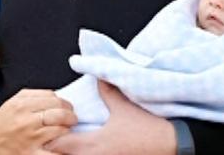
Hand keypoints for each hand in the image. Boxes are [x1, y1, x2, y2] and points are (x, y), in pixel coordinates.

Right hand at [0, 89, 77, 154]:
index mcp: (22, 104)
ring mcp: (30, 138)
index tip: (67, 107)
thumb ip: (34, 95)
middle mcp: (26, 120)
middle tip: (72, 119)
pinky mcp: (31, 154)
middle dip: (70, 115)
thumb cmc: (4, 121)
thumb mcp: (14, 101)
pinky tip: (65, 146)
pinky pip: (53, 153)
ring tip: (66, 130)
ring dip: (67, 130)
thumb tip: (56, 96)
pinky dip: (63, 149)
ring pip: (60, 130)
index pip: (53, 98)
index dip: (65, 103)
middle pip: (59, 112)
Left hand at [46, 81, 176, 154]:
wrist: (174, 144)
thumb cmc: (148, 128)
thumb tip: (97, 76)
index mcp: (95, 144)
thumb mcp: (124, 107)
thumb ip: (107, 92)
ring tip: (70, 146)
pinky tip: (88, 149)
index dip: (51, 139)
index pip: (60, 145)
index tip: (49, 130)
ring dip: (72, 153)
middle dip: (58, 150)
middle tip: (54, 139)